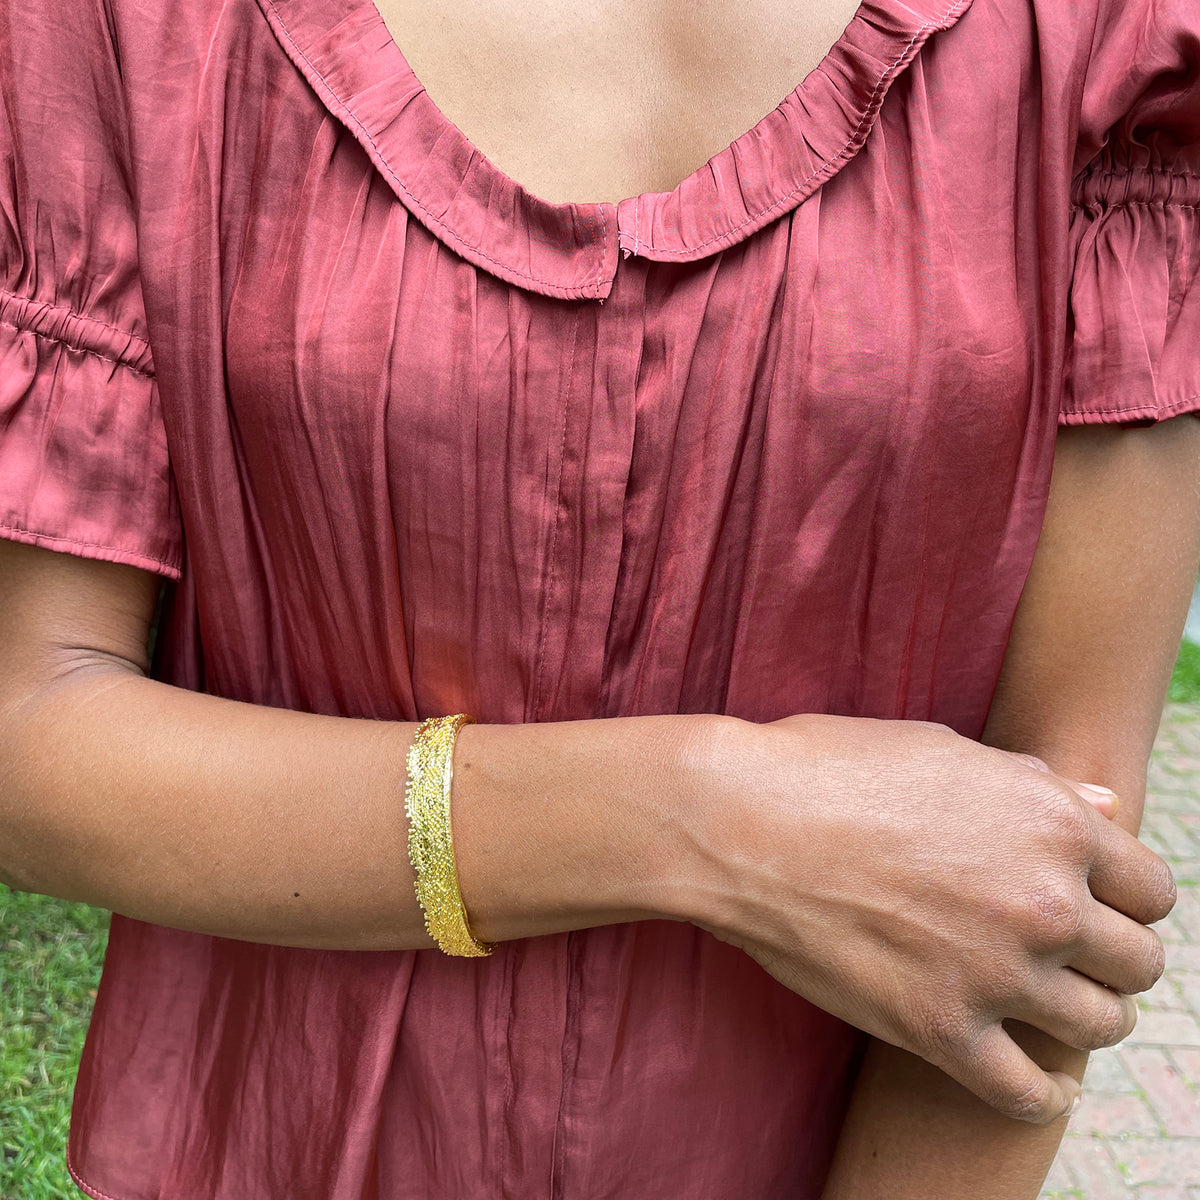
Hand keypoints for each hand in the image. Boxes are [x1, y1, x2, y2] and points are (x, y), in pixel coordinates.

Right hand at [682, 714, 1174, 1123]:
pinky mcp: (940, 1030)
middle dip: (1110, 960)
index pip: (1152, 888)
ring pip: (1098, 1026)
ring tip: (1044, 1007)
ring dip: (1080, 1018)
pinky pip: (1029, 1092)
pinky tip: (1031, 1076)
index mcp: (1052, 824)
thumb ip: (1032, 785)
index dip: (1126, 900)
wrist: (739, 820)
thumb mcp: (939, 750)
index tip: (1095, 907)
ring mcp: (997, 971)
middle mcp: (1044, 901)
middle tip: (1067, 958)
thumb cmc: (830, 768)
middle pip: (1138, 963)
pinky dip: (1041, 1092)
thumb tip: (1103, 804)